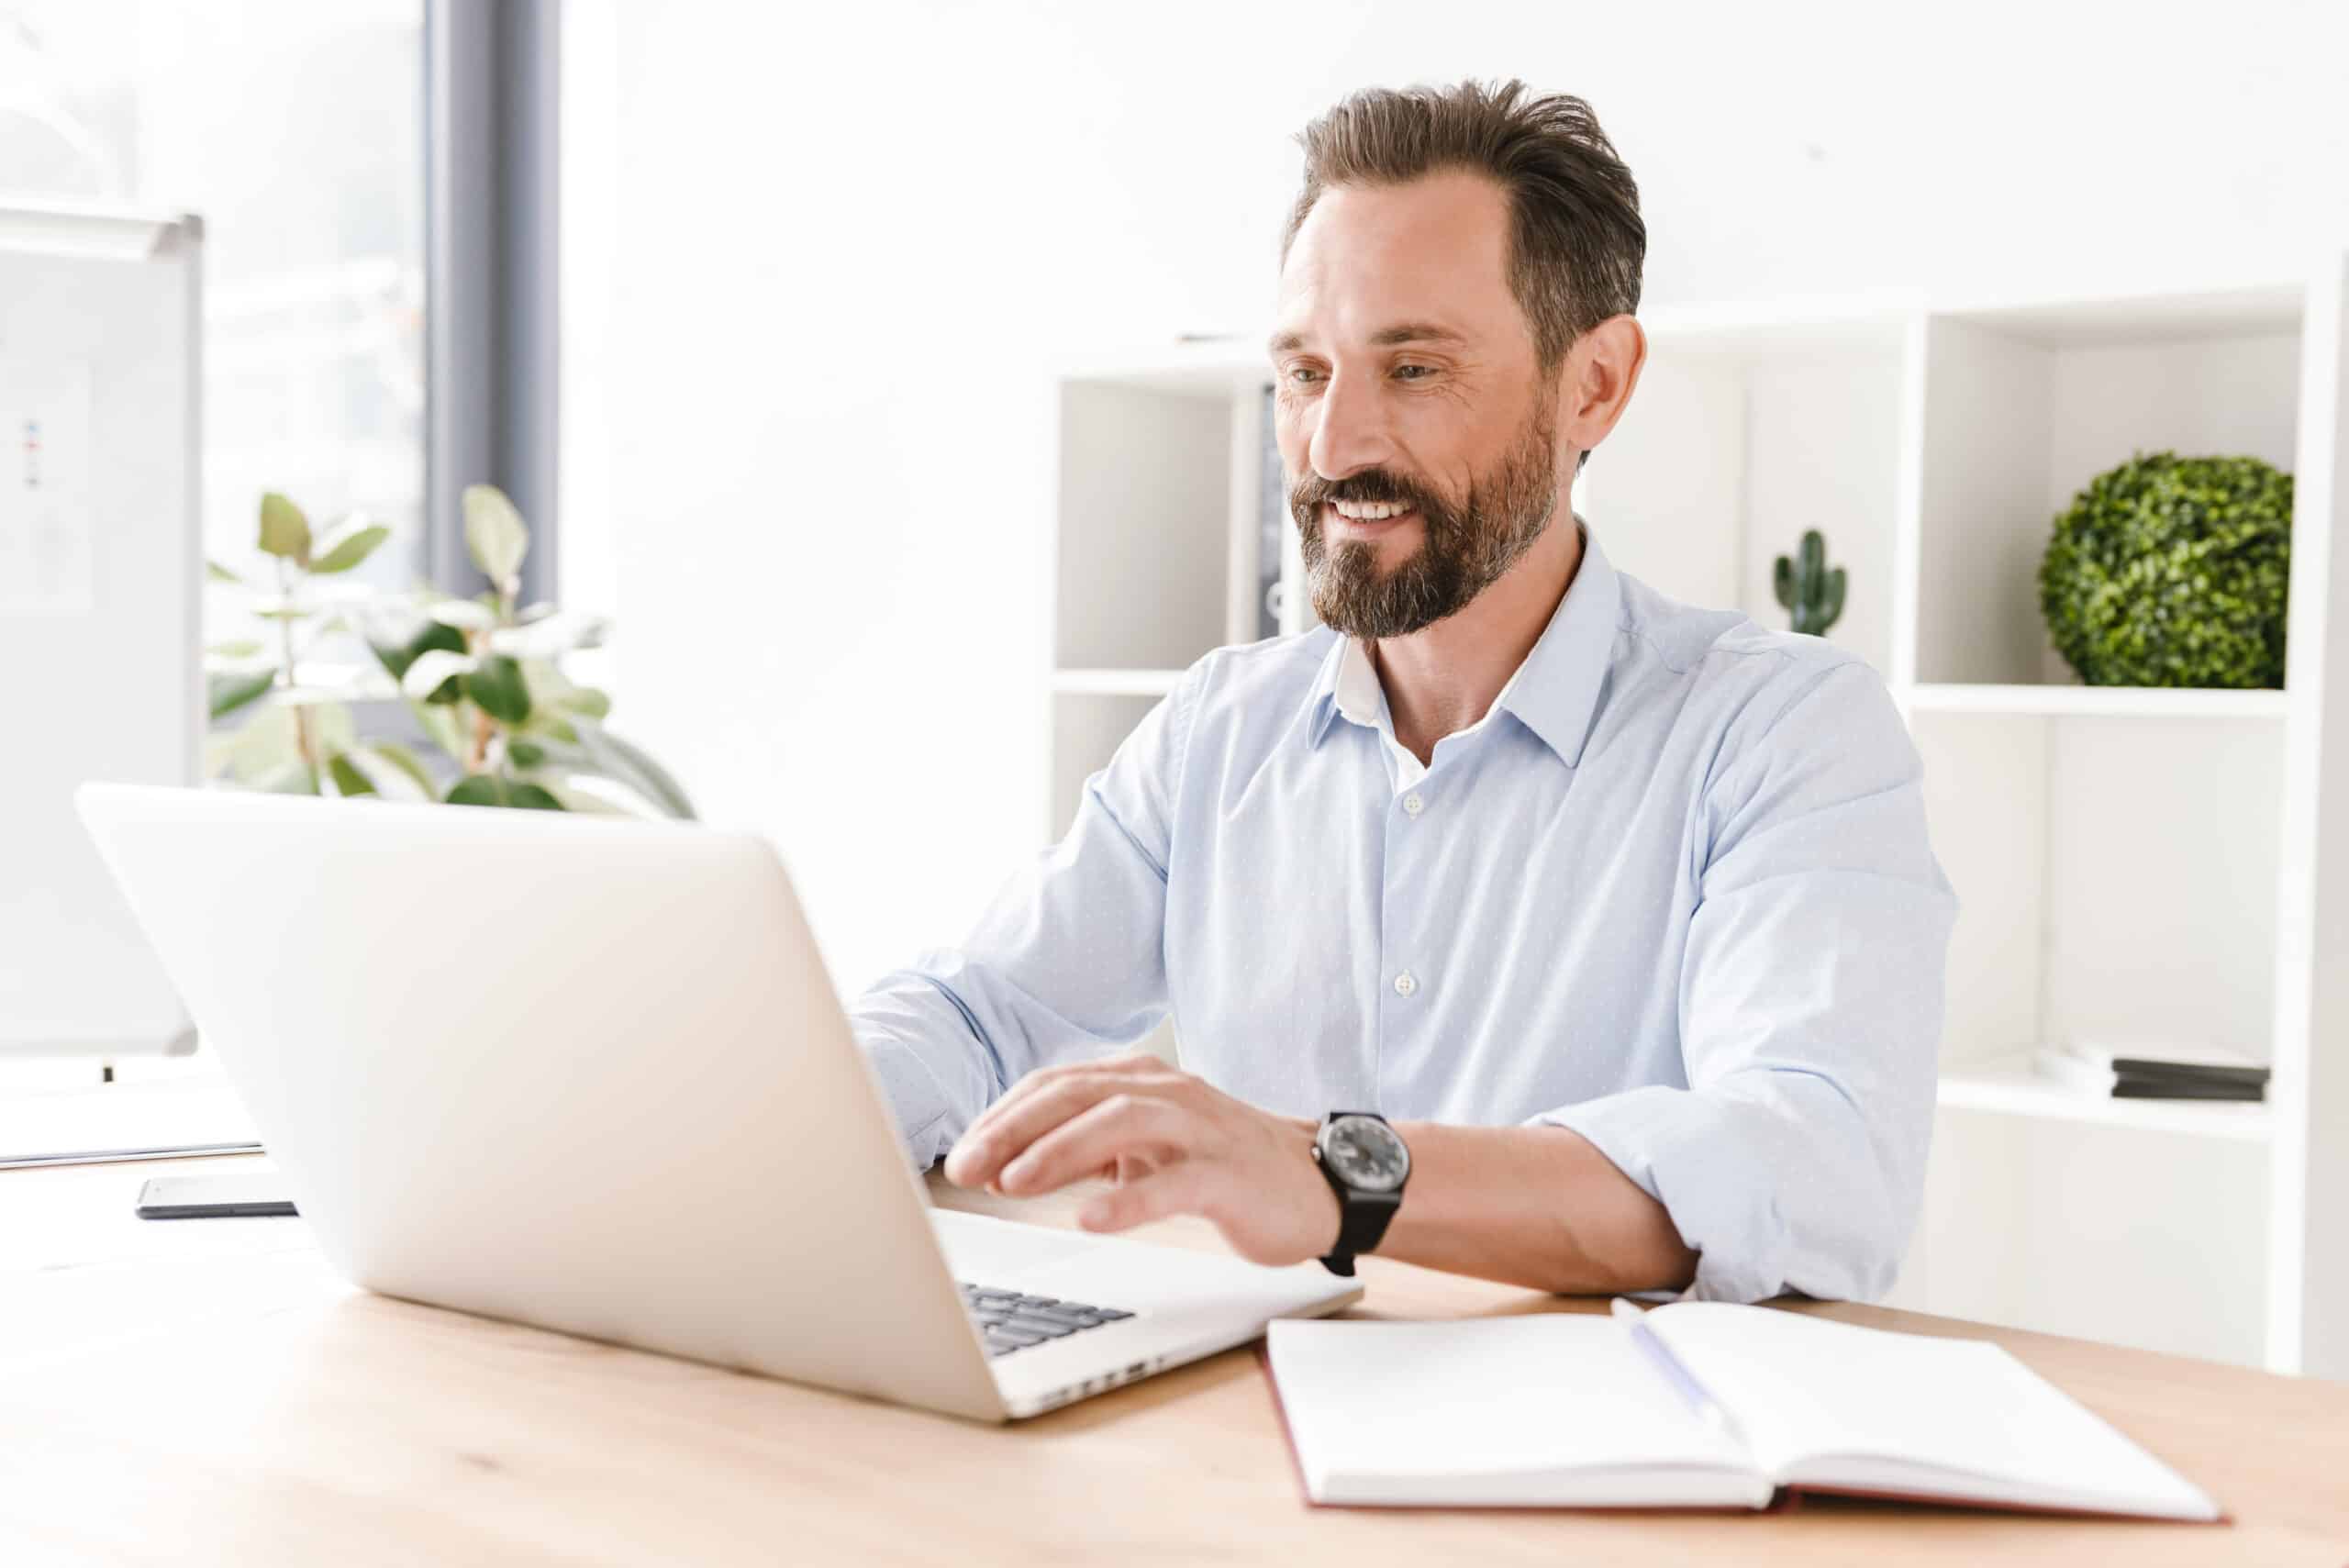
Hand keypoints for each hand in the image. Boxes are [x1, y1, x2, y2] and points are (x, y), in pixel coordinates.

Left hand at [942, 1049, 1341, 1267]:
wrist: (1317, 1182)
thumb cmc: (1221, 1165)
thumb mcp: (1144, 1147)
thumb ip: (1084, 1149)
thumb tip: (1005, 1166)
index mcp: (1139, 1081)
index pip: (1055, 1086)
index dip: (1002, 1117)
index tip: (961, 1154)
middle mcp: (1166, 1092)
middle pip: (1076, 1095)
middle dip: (1013, 1131)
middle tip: (967, 1168)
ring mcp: (1200, 1129)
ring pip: (1119, 1123)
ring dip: (1059, 1152)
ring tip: (1013, 1184)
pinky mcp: (1228, 1174)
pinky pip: (1174, 1183)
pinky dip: (1127, 1200)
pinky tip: (1090, 1218)